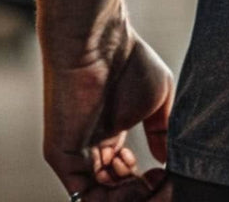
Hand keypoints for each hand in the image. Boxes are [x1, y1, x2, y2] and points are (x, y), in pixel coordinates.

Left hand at [41, 19, 174, 199]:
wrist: (100, 42)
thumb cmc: (129, 61)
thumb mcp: (157, 101)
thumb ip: (162, 132)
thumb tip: (166, 161)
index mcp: (111, 134)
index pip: (125, 175)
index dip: (147, 182)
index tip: (165, 173)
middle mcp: (91, 148)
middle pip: (113, 191)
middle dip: (139, 192)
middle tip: (157, 180)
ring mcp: (75, 154)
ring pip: (99, 196)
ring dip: (127, 195)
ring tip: (145, 178)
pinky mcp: (62, 156)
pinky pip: (83, 193)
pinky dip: (110, 196)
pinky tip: (132, 178)